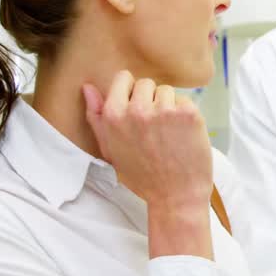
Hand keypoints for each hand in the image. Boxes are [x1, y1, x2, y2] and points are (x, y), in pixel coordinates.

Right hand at [83, 71, 212, 258]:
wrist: (175, 196)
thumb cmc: (142, 176)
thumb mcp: (110, 150)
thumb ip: (97, 117)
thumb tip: (88, 88)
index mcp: (113, 115)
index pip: (123, 78)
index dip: (131, 93)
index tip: (137, 111)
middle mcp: (137, 110)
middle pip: (146, 83)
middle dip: (151, 100)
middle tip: (154, 129)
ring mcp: (164, 110)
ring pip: (167, 91)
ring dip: (169, 107)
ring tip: (168, 134)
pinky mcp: (188, 113)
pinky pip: (185, 100)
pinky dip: (186, 115)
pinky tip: (182, 136)